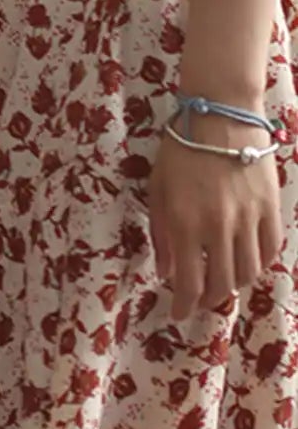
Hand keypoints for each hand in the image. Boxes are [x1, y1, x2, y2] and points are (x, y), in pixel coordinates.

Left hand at [148, 120, 281, 318]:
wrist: (220, 114)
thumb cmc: (180, 149)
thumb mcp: (158, 189)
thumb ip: (161, 233)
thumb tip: (165, 271)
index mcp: (186, 222)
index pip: (188, 281)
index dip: (182, 305)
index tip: (177, 314)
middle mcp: (219, 227)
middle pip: (221, 284)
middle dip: (207, 299)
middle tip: (198, 300)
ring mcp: (249, 219)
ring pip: (248, 272)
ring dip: (234, 284)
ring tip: (222, 282)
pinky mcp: (271, 209)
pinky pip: (270, 250)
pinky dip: (259, 264)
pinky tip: (246, 263)